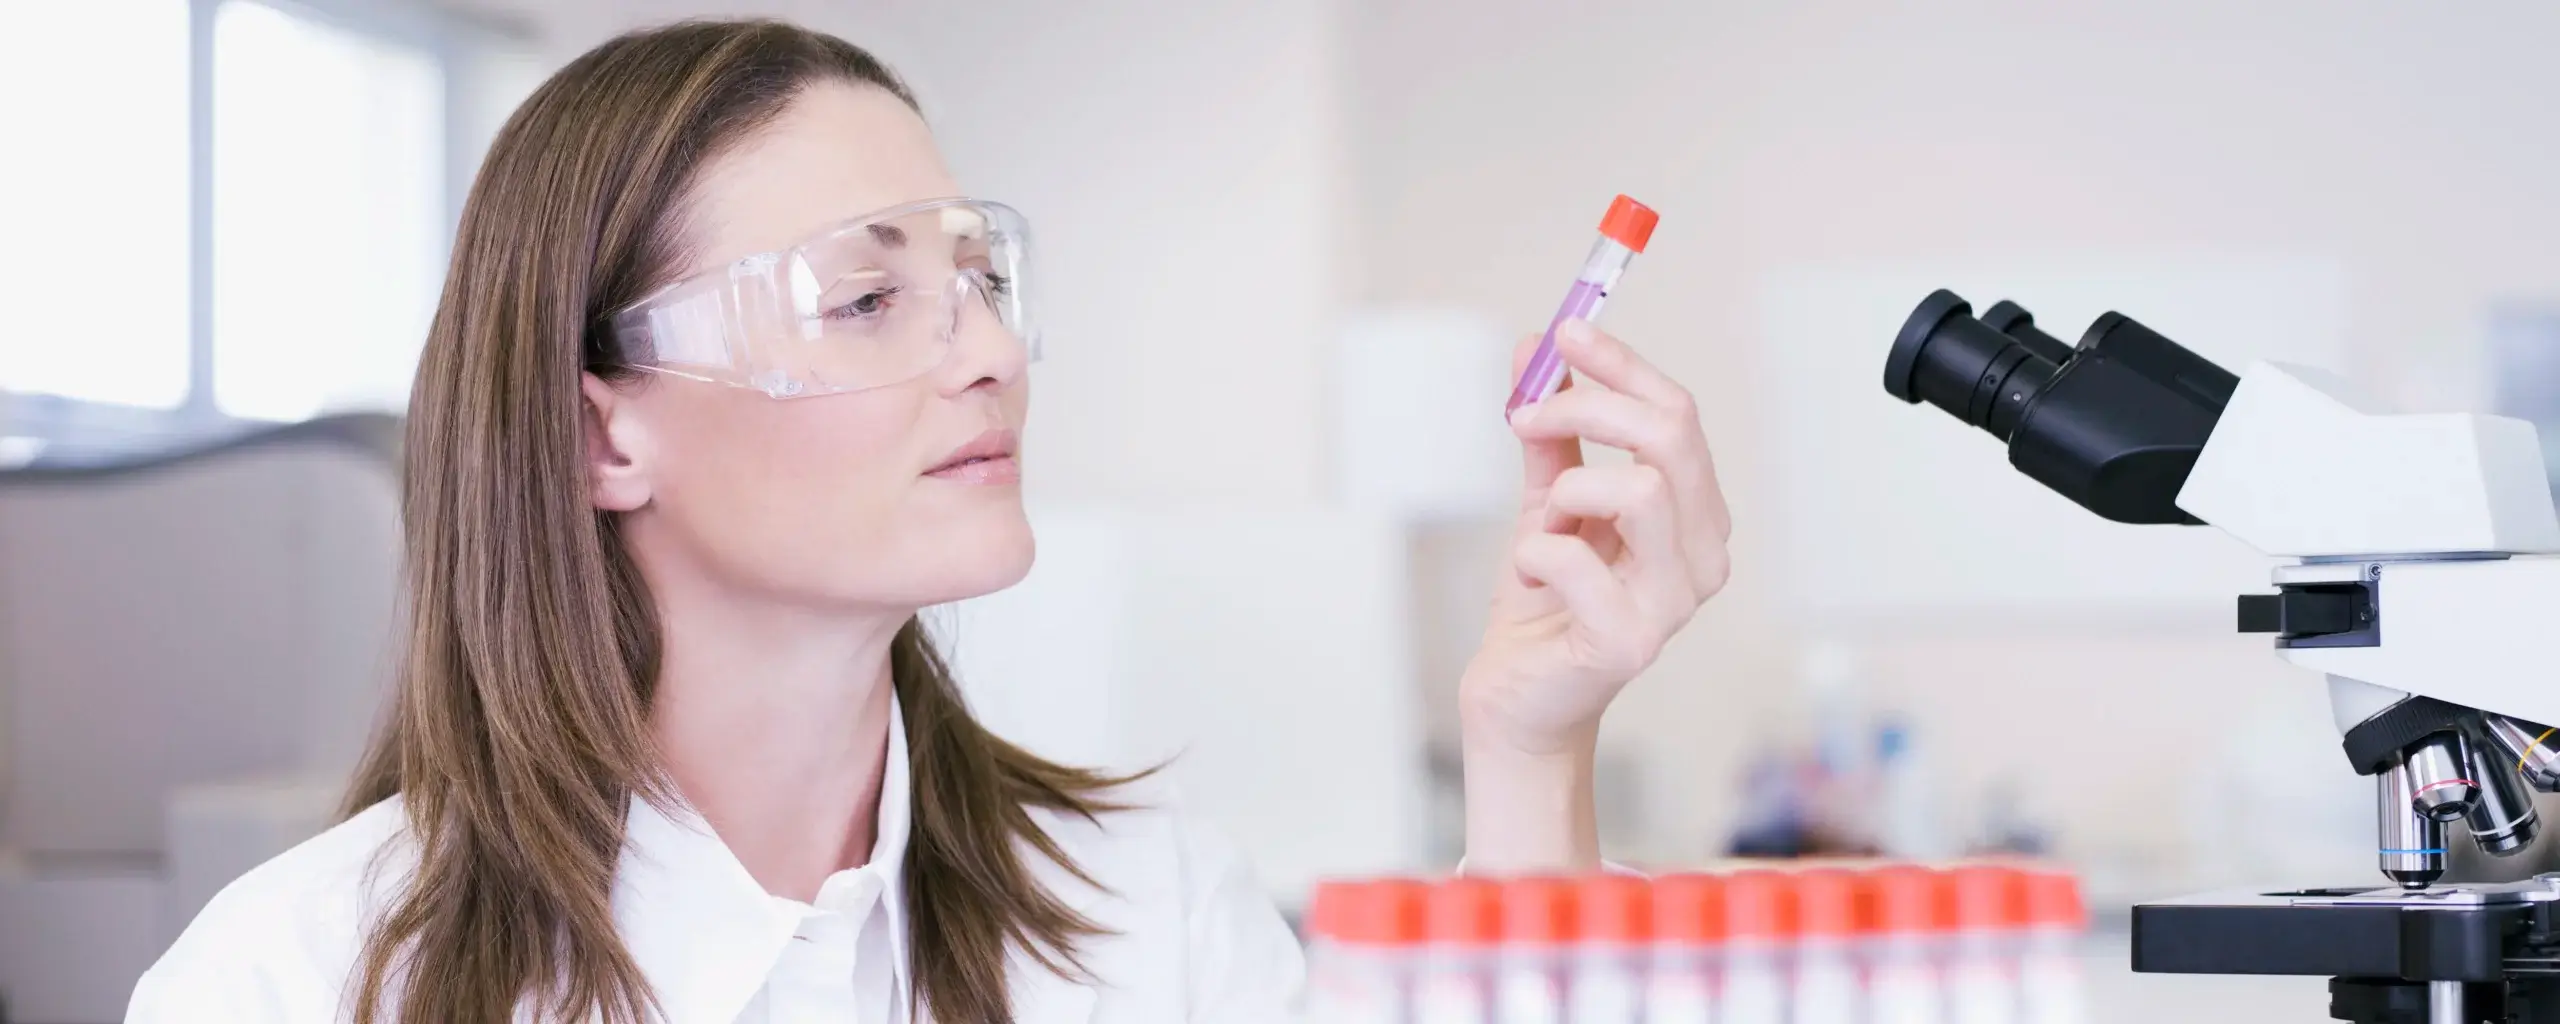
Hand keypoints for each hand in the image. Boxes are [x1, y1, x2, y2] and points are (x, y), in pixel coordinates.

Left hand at [1457, 318, 1730, 870]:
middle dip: (1589, 406)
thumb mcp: (1548, 502)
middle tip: (1526, 415)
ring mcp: (1673, 603)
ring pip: (1636, 490)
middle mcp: (1702, 556)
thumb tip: (1538, 349)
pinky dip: (1533, 551)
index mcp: (1694, 514)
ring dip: (1566, 489)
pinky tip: (1528, 577)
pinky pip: (1574, 558)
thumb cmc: (1543, 603)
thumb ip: (1550, 432)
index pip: (1677, 414)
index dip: (1621, 365)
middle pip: (1669, 439)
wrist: (1518, 697)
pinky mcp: (1629, 642)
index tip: (1564, 333)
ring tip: (1542, 523)